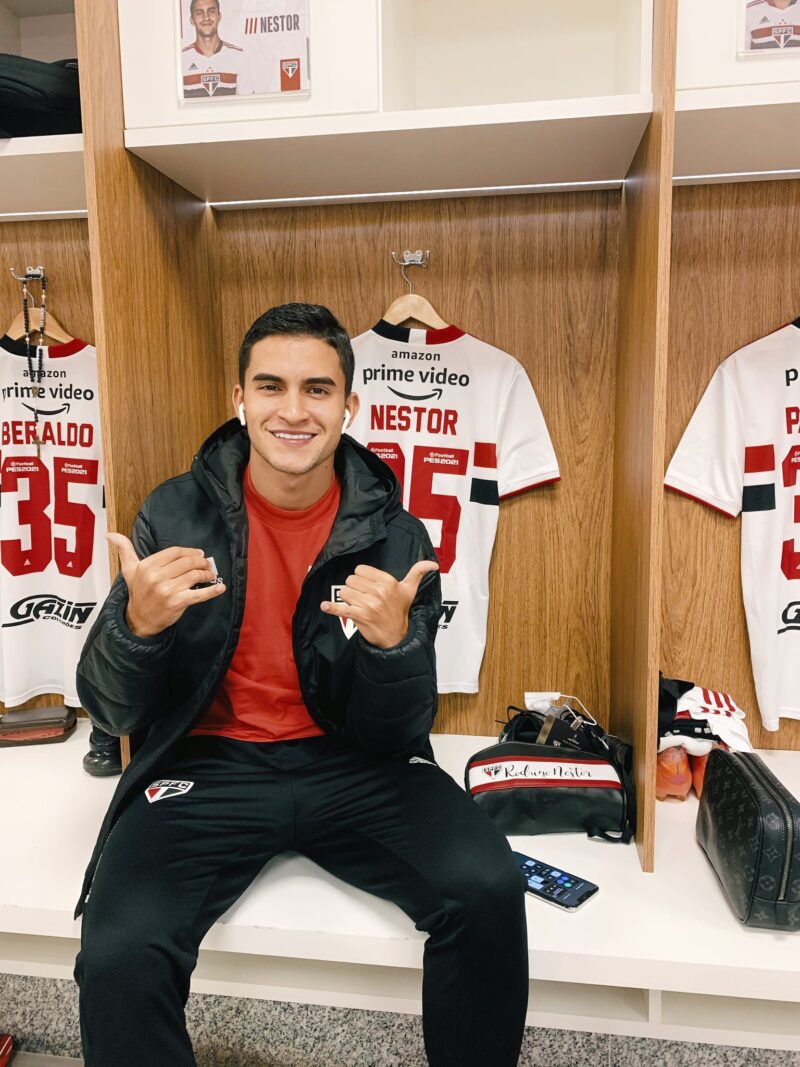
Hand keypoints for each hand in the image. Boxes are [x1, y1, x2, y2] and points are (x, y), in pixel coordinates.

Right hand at [107, 533, 225, 637]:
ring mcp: (168, 590)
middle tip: (207, 563)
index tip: (198, 553)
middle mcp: (157, 577)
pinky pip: (199, 594)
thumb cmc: (138, 593)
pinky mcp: (178, 602)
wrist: (139, 620)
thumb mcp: (128, 570)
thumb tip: (109, 534)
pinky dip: (212, 591)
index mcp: (147, 566)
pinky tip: (220, 587)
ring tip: (210, 574)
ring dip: (207, 573)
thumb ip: (123, 550)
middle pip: (187, 562)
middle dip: (201, 561)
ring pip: (194, 575)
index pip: (174, 552)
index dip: (189, 552)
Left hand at [321, 560, 438, 648]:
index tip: (368, 587)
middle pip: (350, 580)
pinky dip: (331, 607)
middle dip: (354, 588)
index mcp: (388, 581)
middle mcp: (378, 591)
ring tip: (357, 605)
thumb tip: (433, 564)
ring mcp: (368, 604)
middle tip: (363, 598)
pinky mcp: (359, 616)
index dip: (361, 578)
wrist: (395, 636)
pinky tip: (325, 605)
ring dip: (347, 599)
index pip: (360, 569)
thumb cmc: (399, 611)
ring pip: (344, 592)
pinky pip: (340, 608)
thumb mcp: (410, 590)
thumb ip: (418, 572)